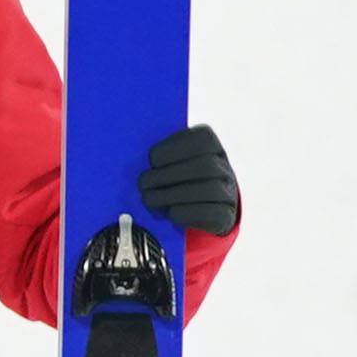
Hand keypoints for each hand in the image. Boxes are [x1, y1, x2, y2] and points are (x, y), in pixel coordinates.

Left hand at [135, 124, 237, 238]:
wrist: (202, 206)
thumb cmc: (174, 177)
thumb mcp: (168, 159)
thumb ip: (158, 154)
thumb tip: (128, 152)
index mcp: (211, 145)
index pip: (201, 140)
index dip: (174, 149)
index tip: (152, 160)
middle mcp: (224, 167)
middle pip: (204, 167)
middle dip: (168, 176)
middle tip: (143, 184)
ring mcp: (229, 192)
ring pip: (209, 190)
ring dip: (172, 195)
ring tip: (149, 199)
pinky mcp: (226, 215)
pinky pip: (211, 213)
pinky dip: (186, 213)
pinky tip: (169, 212)